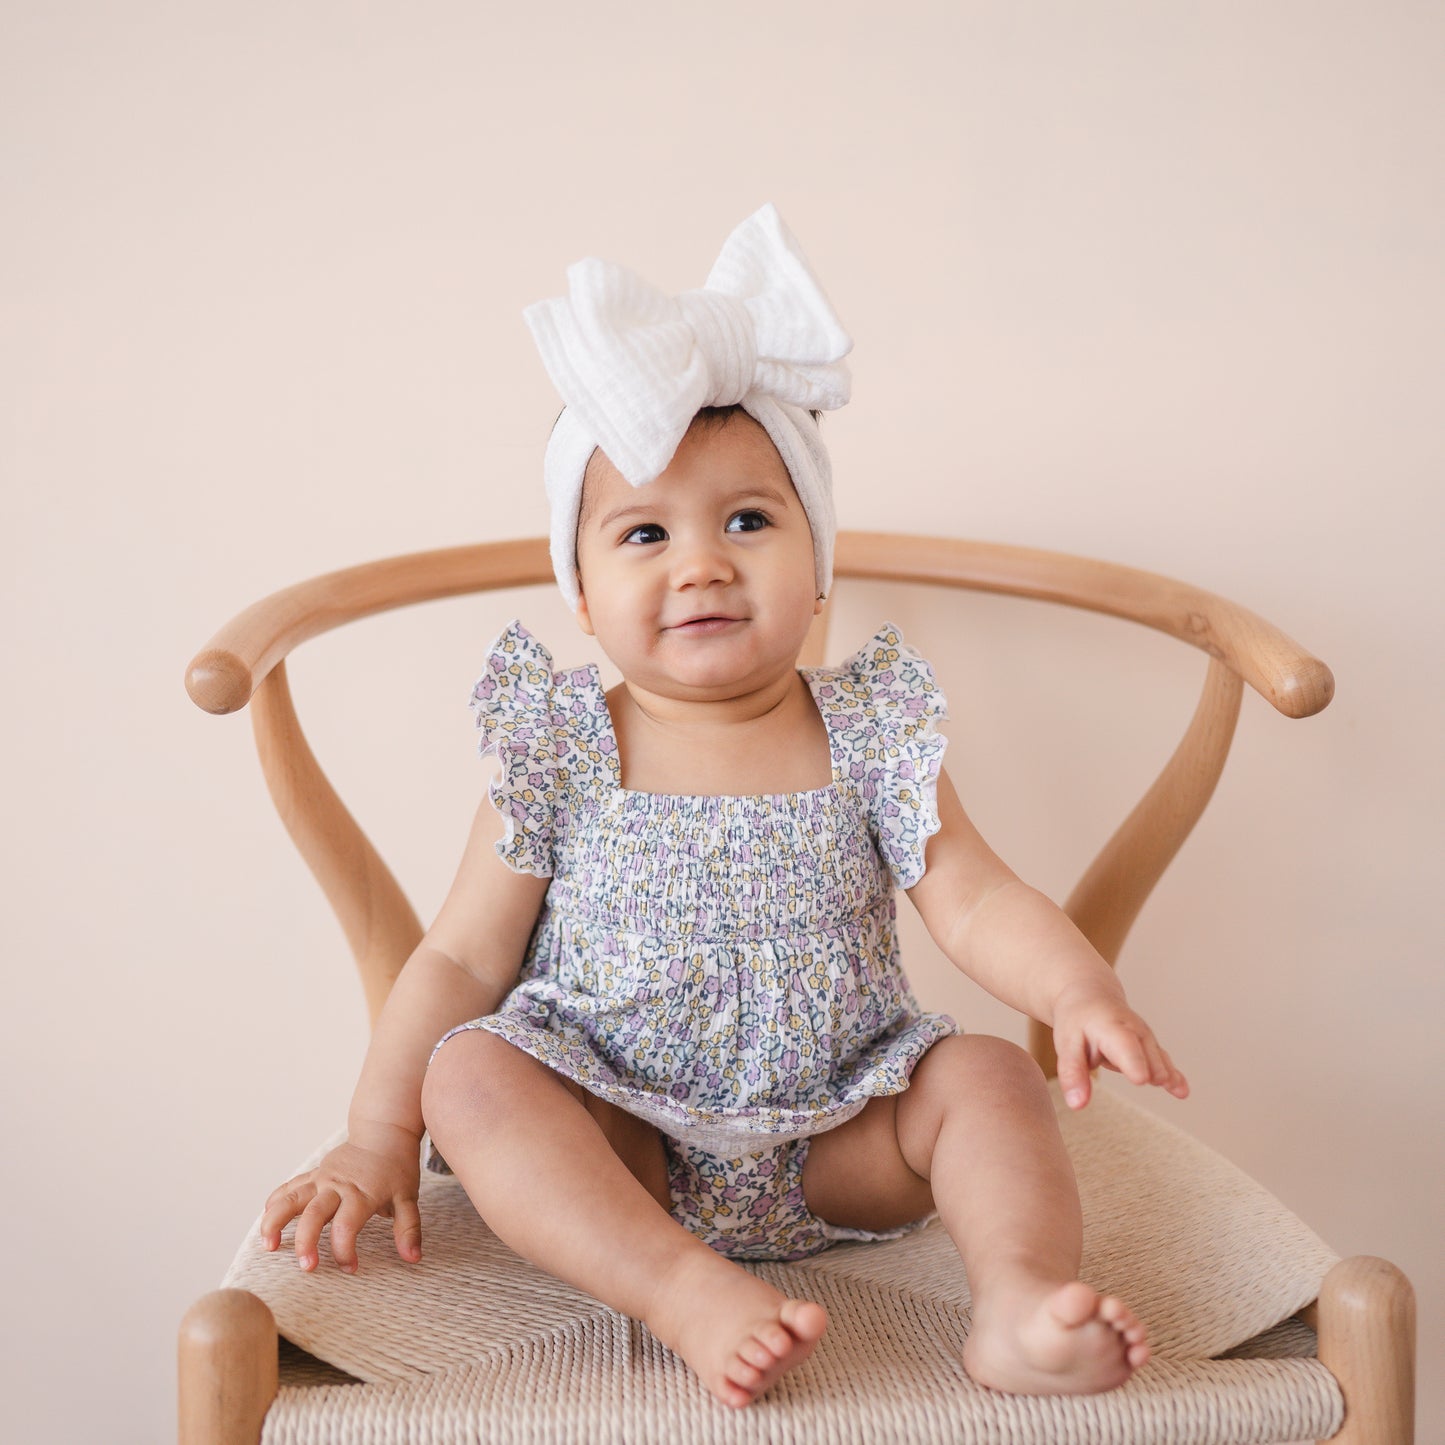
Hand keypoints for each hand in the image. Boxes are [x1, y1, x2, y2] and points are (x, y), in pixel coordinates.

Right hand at [259, 1121, 422, 1272]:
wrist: (384, 1132)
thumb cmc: (397, 1168)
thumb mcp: (408, 1197)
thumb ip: (408, 1228)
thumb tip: (413, 1258)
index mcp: (361, 1194)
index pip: (346, 1226)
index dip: (345, 1251)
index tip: (351, 1268)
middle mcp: (337, 1186)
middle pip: (314, 1215)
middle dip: (306, 1242)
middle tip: (307, 1266)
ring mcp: (322, 1178)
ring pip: (292, 1198)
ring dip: (276, 1222)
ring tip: (269, 1246)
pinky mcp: (314, 1174)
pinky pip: (289, 1187)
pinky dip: (275, 1202)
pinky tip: (266, 1221)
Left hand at [1050, 983, 1189, 1109]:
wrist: (1090, 996)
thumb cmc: (1076, 1020)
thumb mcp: (1066, 1044)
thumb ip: (1072, 1074)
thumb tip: (1077, 1105)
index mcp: (1111, 1026)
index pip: (1125, 1045)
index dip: (1134, 1061)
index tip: (1142, 1079)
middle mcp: (1134, 1029)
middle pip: (1146, 1056)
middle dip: (1146, 1069)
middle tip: (1145, 1080)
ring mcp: (1145, 1037)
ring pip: (1157, 1060)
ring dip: (1163, 1074)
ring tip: (1175, 1089)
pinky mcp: (1150, 1047)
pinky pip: (1164, 1061)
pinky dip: (1173, 1076)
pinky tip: (1182, 1092)